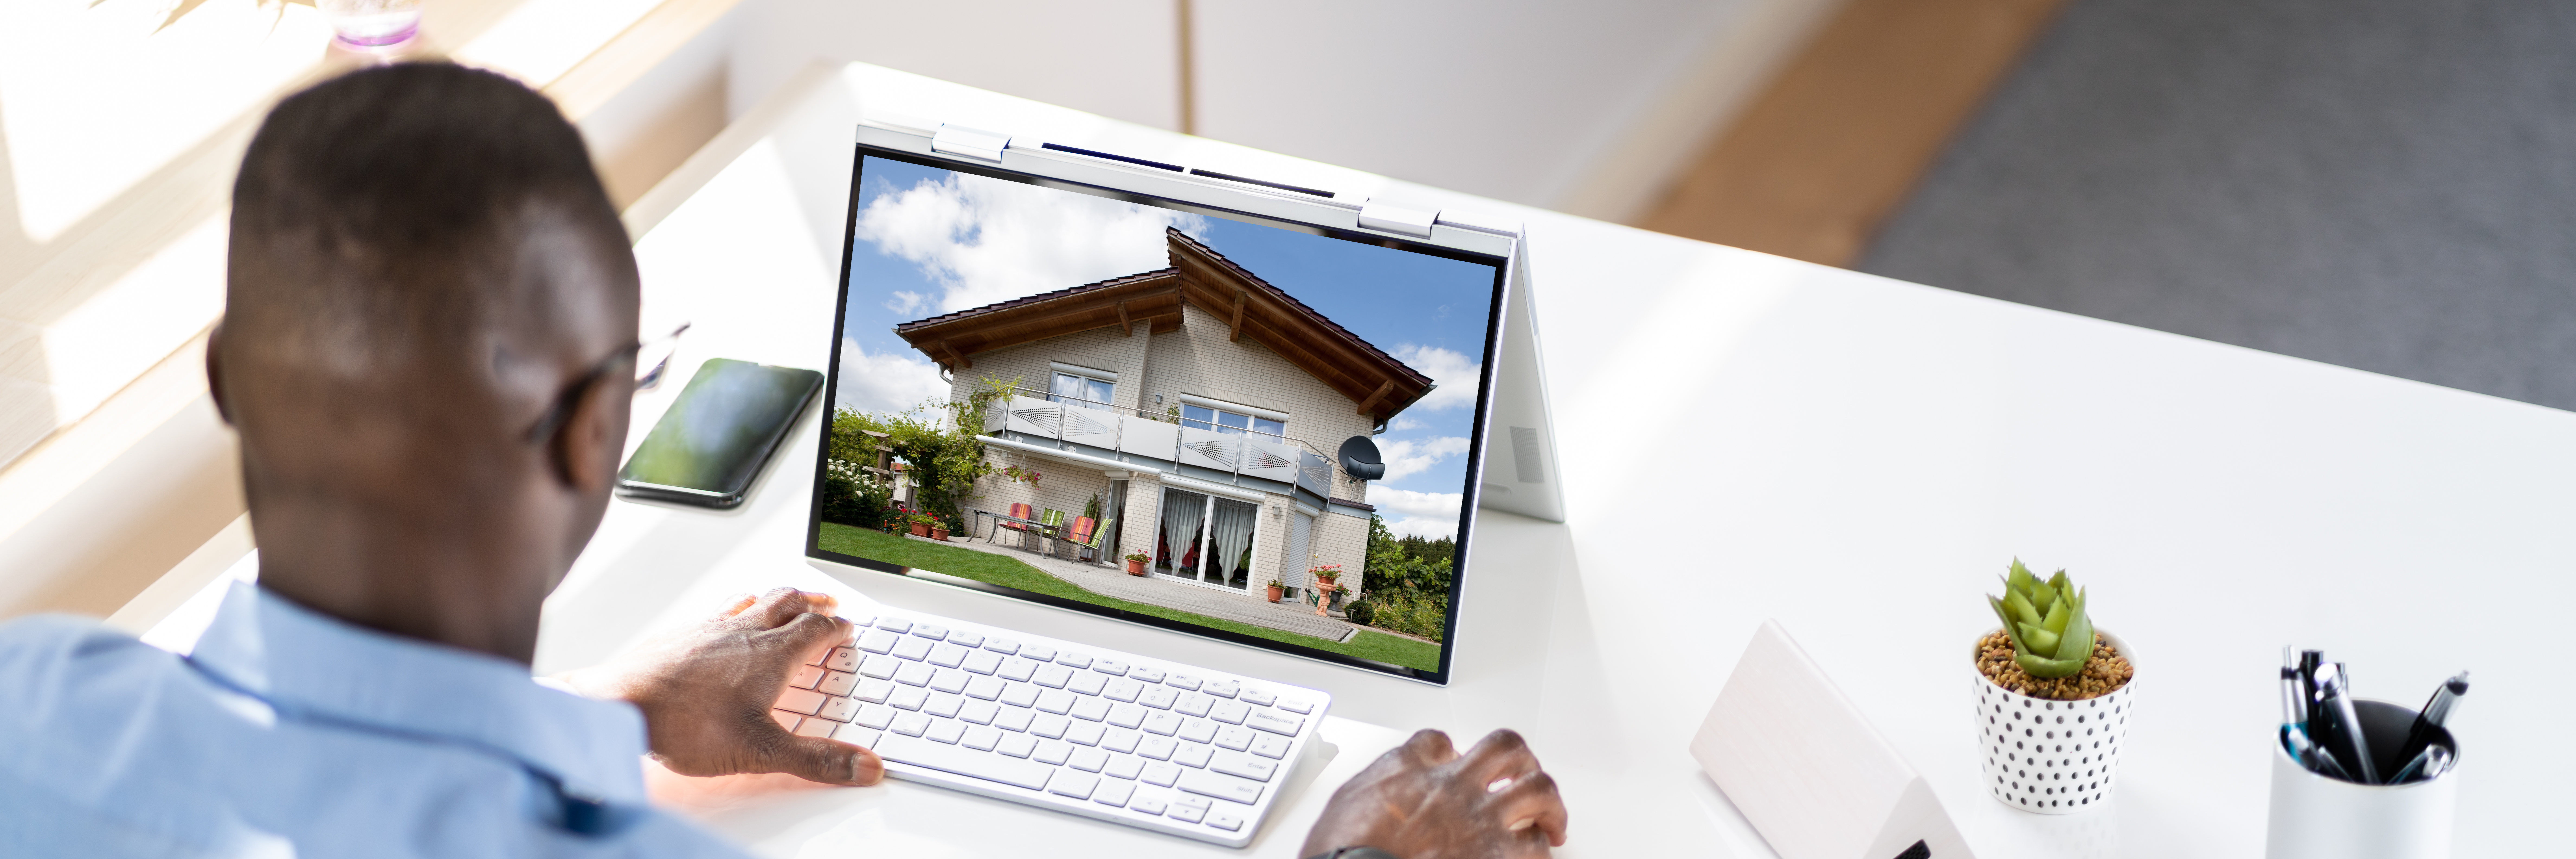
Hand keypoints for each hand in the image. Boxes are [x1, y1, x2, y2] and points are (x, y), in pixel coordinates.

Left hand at [559, 587, 882, 786]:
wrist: (621, 703)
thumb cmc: (685, 722)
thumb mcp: (762, 749)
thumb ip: (816, 759)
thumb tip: (866, 766)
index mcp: (772, 654)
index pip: (816, 630)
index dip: (836, 629)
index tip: (846, 628)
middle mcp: (745, 632)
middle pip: (789, 603)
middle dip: (813, 602)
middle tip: (826, 603)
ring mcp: (712, 628)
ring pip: (756, 600)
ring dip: (779, 598)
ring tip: (787, 599)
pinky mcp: (684, 632)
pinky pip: (721, 608)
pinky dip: (739, 605)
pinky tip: (730, 616)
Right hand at [1302, 729, 1567, 858]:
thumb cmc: (1345, 851)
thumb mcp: (1345, 802)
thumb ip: (1375, 785)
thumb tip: (1386, 787)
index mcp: (1410, 768)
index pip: (1439, 742)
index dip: (1450, 751)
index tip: (1453, 761)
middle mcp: (1452, 785)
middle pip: (1505, 748)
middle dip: (1521, 762)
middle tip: (1523, 776)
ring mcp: (1479, 819)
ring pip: (1537, 788)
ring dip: (1549, 803)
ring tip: (1551, 818)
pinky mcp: (1495, 855)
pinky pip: (1536, 845)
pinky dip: (1540, 848)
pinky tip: (1538, 852)